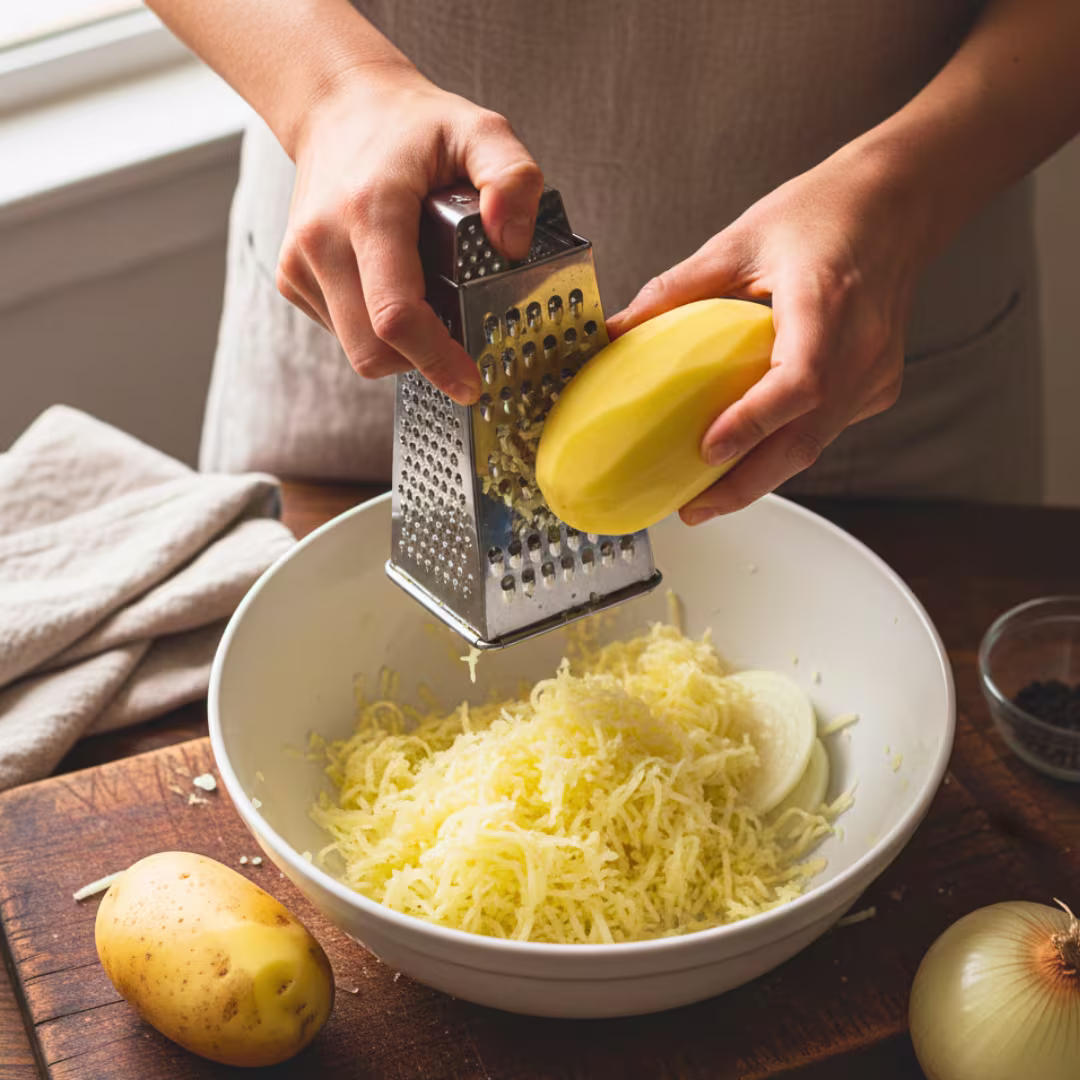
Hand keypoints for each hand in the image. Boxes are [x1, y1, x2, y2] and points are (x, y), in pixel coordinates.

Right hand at [276, 68, 543, 403]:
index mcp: (369, 211)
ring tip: (429, 303)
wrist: (338, 105)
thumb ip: (512, 178)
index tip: (470, 383)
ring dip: (400, 348)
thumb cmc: (414, 126)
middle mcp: (322, 240)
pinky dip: (375, 330)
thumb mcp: (481, 130)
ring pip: (356, 349)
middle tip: (460, 342)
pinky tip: (394, 289)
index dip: (435, 360)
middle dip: (422, 361)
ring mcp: (299, 262)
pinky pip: (341, 333)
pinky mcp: (291, 276)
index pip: (396, 315)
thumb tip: (512, 244)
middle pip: (372, 349)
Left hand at [607, 142, 930, 522]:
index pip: (799, 381)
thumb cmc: (824, 213)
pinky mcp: (877, 386)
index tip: (709, 450)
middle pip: (806, 437)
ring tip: (708, 498)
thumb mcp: (740, 240)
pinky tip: (747, 462)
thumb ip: (676, 288)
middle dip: (746, 483)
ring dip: (761, 477)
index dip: (754, 422)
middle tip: (694, 508)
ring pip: (816, 445)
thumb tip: (618, 330)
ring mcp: (876, 372)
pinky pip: (826, 431)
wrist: (897, 205)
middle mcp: (862, 346)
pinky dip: (785, 450)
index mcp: (828, 303)